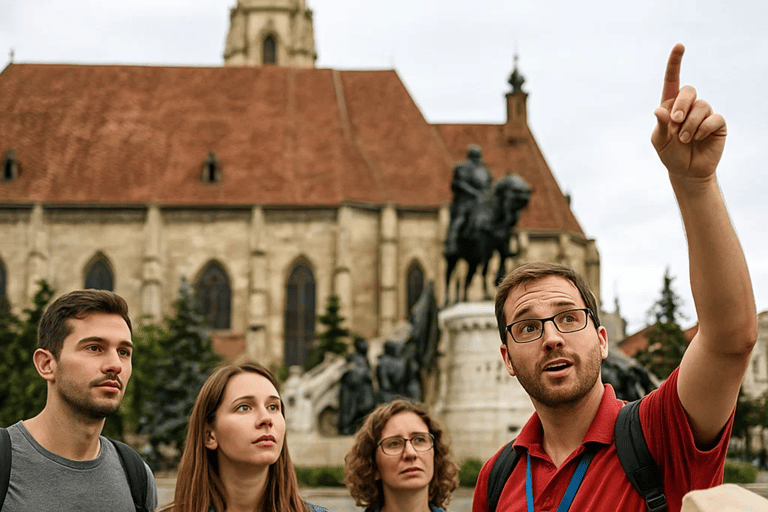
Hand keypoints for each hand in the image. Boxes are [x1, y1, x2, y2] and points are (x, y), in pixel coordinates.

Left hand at [651, 44, 726, 179]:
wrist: (687, 171)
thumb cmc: (671, 155)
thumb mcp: (659, 142)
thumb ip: (659, 126)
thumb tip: (659, 110)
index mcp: (670, 106)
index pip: (672, 80)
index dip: (675, 63)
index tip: (679, 46)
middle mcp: (688, 106)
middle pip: (689, 91)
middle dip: (681, 105)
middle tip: (675, 122)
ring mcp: (704, 113)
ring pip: (701, 106)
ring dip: (690, 124)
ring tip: (684, 139)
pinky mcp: (717, 123)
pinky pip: (713, 118)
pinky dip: (703, 129)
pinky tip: (698, 138)